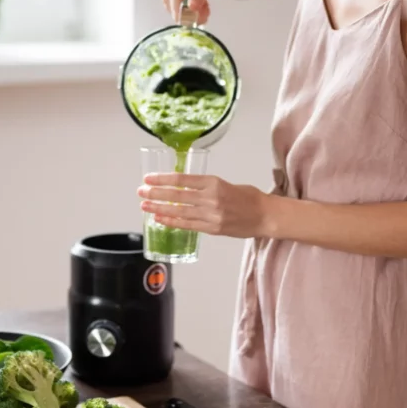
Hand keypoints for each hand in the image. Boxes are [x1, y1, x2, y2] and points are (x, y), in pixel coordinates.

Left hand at [139, 173, 270, 238]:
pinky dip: (172, 222)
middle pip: (177, 196)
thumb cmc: (249, 197)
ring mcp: (211, 215)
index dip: (162, 179)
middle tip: (141, 192)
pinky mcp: (212, 229)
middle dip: (156, 194)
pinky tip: (159, 219)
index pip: (182, 179)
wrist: (265, 216)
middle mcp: (210, 198)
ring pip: (179, 212)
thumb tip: (184, 188)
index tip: (149, 178)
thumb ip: (206, 187)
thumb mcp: (226, 184)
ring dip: (159, 209)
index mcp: (214, 183)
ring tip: (144, 206)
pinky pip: (187, 225)